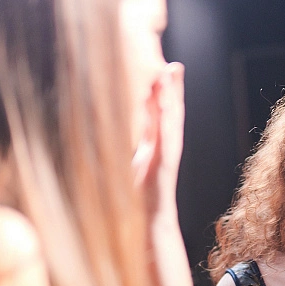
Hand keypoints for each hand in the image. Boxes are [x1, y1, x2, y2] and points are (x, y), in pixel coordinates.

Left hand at [132, 63, 184, 217]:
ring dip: (173, 97)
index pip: (161, 113)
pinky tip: (167, 104)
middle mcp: (166, 146)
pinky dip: (168, 119)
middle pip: (171, 111)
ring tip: (173, 74)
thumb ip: (129, 148)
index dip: (162, 93)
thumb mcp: (131, 164)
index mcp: (157, 145)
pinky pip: (167, 137)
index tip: (162, 70)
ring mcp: (168, 154)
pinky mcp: (165, 163)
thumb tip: (111, 132)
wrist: (149, 220)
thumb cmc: (138, 195)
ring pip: (172, 120)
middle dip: (173, 88)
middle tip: (173, 65)